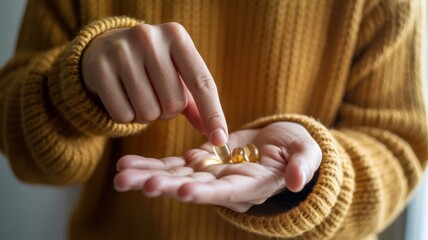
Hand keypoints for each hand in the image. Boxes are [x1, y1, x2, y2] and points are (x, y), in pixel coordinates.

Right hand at [82, 22, 226, 144]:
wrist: (105, 48)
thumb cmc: (152, 67)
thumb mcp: (178, 74)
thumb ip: (198, 103)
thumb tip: (217, 135)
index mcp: (176, 36)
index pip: (202, 82)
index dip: (213, 114)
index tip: (220, 140)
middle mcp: (149, 38)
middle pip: (173, 103)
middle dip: (168, 111)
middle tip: (157, 96)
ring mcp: (121, 51)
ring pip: (148, 112)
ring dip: (148, 115)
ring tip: (140, 96)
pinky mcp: (99, 69)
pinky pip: (123, 115)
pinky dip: (127, 116)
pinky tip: (122, 98)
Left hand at [114, 122, 321, 212]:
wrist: (279, 144)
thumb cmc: (296, 148)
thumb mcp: (305, 153)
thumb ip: (302, 165)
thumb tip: (297, 181)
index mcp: (248, 186)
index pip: (224, 192)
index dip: (205, 192)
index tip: (183, 191)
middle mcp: (223, 186)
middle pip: (190, 187)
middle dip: (164, 185)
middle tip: (134, 183)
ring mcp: (209, 174)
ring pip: (175, 176)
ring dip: (147, 175)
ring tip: (120, 174)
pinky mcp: (200, 161)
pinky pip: (172, 164)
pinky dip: (151, 165)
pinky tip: (127, 164)